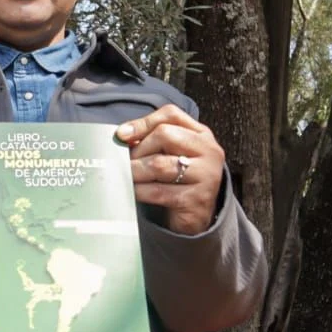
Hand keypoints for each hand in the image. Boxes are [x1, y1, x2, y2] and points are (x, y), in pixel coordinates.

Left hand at [117, 104, 224, 234]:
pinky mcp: (196, 199)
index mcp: (202, 134)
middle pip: (164, 135)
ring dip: (134, 170)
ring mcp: (206, 175)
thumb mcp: (170, 155)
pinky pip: (158, 191)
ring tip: (125, 175)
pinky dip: (139, 190)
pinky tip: (133, 192)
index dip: (143, 122)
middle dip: (138, 149)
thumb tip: (123, 135)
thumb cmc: (178, 181)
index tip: (122, 134)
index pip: (171, 115)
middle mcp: (209, 151)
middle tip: (125, 162)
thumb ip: (152, 140)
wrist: (197, 217)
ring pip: (158, 164)